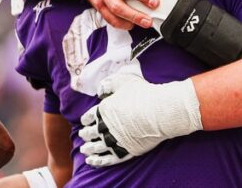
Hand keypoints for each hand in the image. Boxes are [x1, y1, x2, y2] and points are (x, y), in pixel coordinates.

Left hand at [78, 73, 201, 166]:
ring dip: (88, 149)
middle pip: (90, 133)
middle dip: (85, 134)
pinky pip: (107, 159)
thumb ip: (109, 84)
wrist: (159, 112)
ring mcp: (115, 141)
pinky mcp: (125, 151)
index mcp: (103, 110)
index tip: (85, 122)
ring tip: (84, 150)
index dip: (85, 120)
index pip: (89, 117)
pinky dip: (98, 161)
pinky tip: (92, 161)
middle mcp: (105, 127)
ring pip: (96, 147)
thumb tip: (100, 90)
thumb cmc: (143, 94)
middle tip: (82, 135)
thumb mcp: (123, 81)